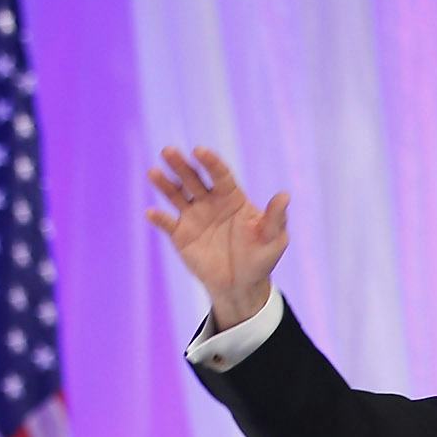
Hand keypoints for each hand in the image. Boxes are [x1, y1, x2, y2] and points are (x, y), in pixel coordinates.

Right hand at [144, 145, 290, 329]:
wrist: (241, 286)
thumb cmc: (260, 259)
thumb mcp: (273, 240)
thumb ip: (276, 218)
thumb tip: (285, 195)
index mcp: (232, 197)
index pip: (220, 174)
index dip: (210, 162)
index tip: (199, 151)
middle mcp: (210, 201)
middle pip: (193, 178)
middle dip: (181, 165)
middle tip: (168, 151)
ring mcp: (193, 216)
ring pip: (176, 195)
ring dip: (164, 183)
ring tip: (153, 172)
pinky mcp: (180, 234)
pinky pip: (167, 223)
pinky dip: (159, 218)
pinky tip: (151, 213)